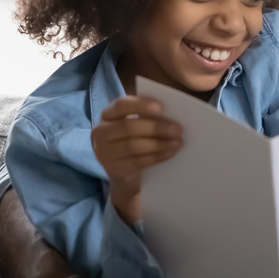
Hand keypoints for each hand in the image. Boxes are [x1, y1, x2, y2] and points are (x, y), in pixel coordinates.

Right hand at [92, 96, 182, 224]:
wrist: (124, 172)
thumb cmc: (133, 140)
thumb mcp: (136, 126)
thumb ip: (146, 118)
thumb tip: (170, 117)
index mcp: (107, 114)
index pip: (121, 105)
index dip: (141, 104)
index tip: (162, 107)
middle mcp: (100, 132)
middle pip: (129, 127)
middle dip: (157, 127)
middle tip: (178, 129)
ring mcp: (104, 152)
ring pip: (134, 145)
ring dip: (159, 144)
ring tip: (178, 142)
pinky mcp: (113, 169)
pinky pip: (138, 161)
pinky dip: (157, 156)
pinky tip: (170, 152)